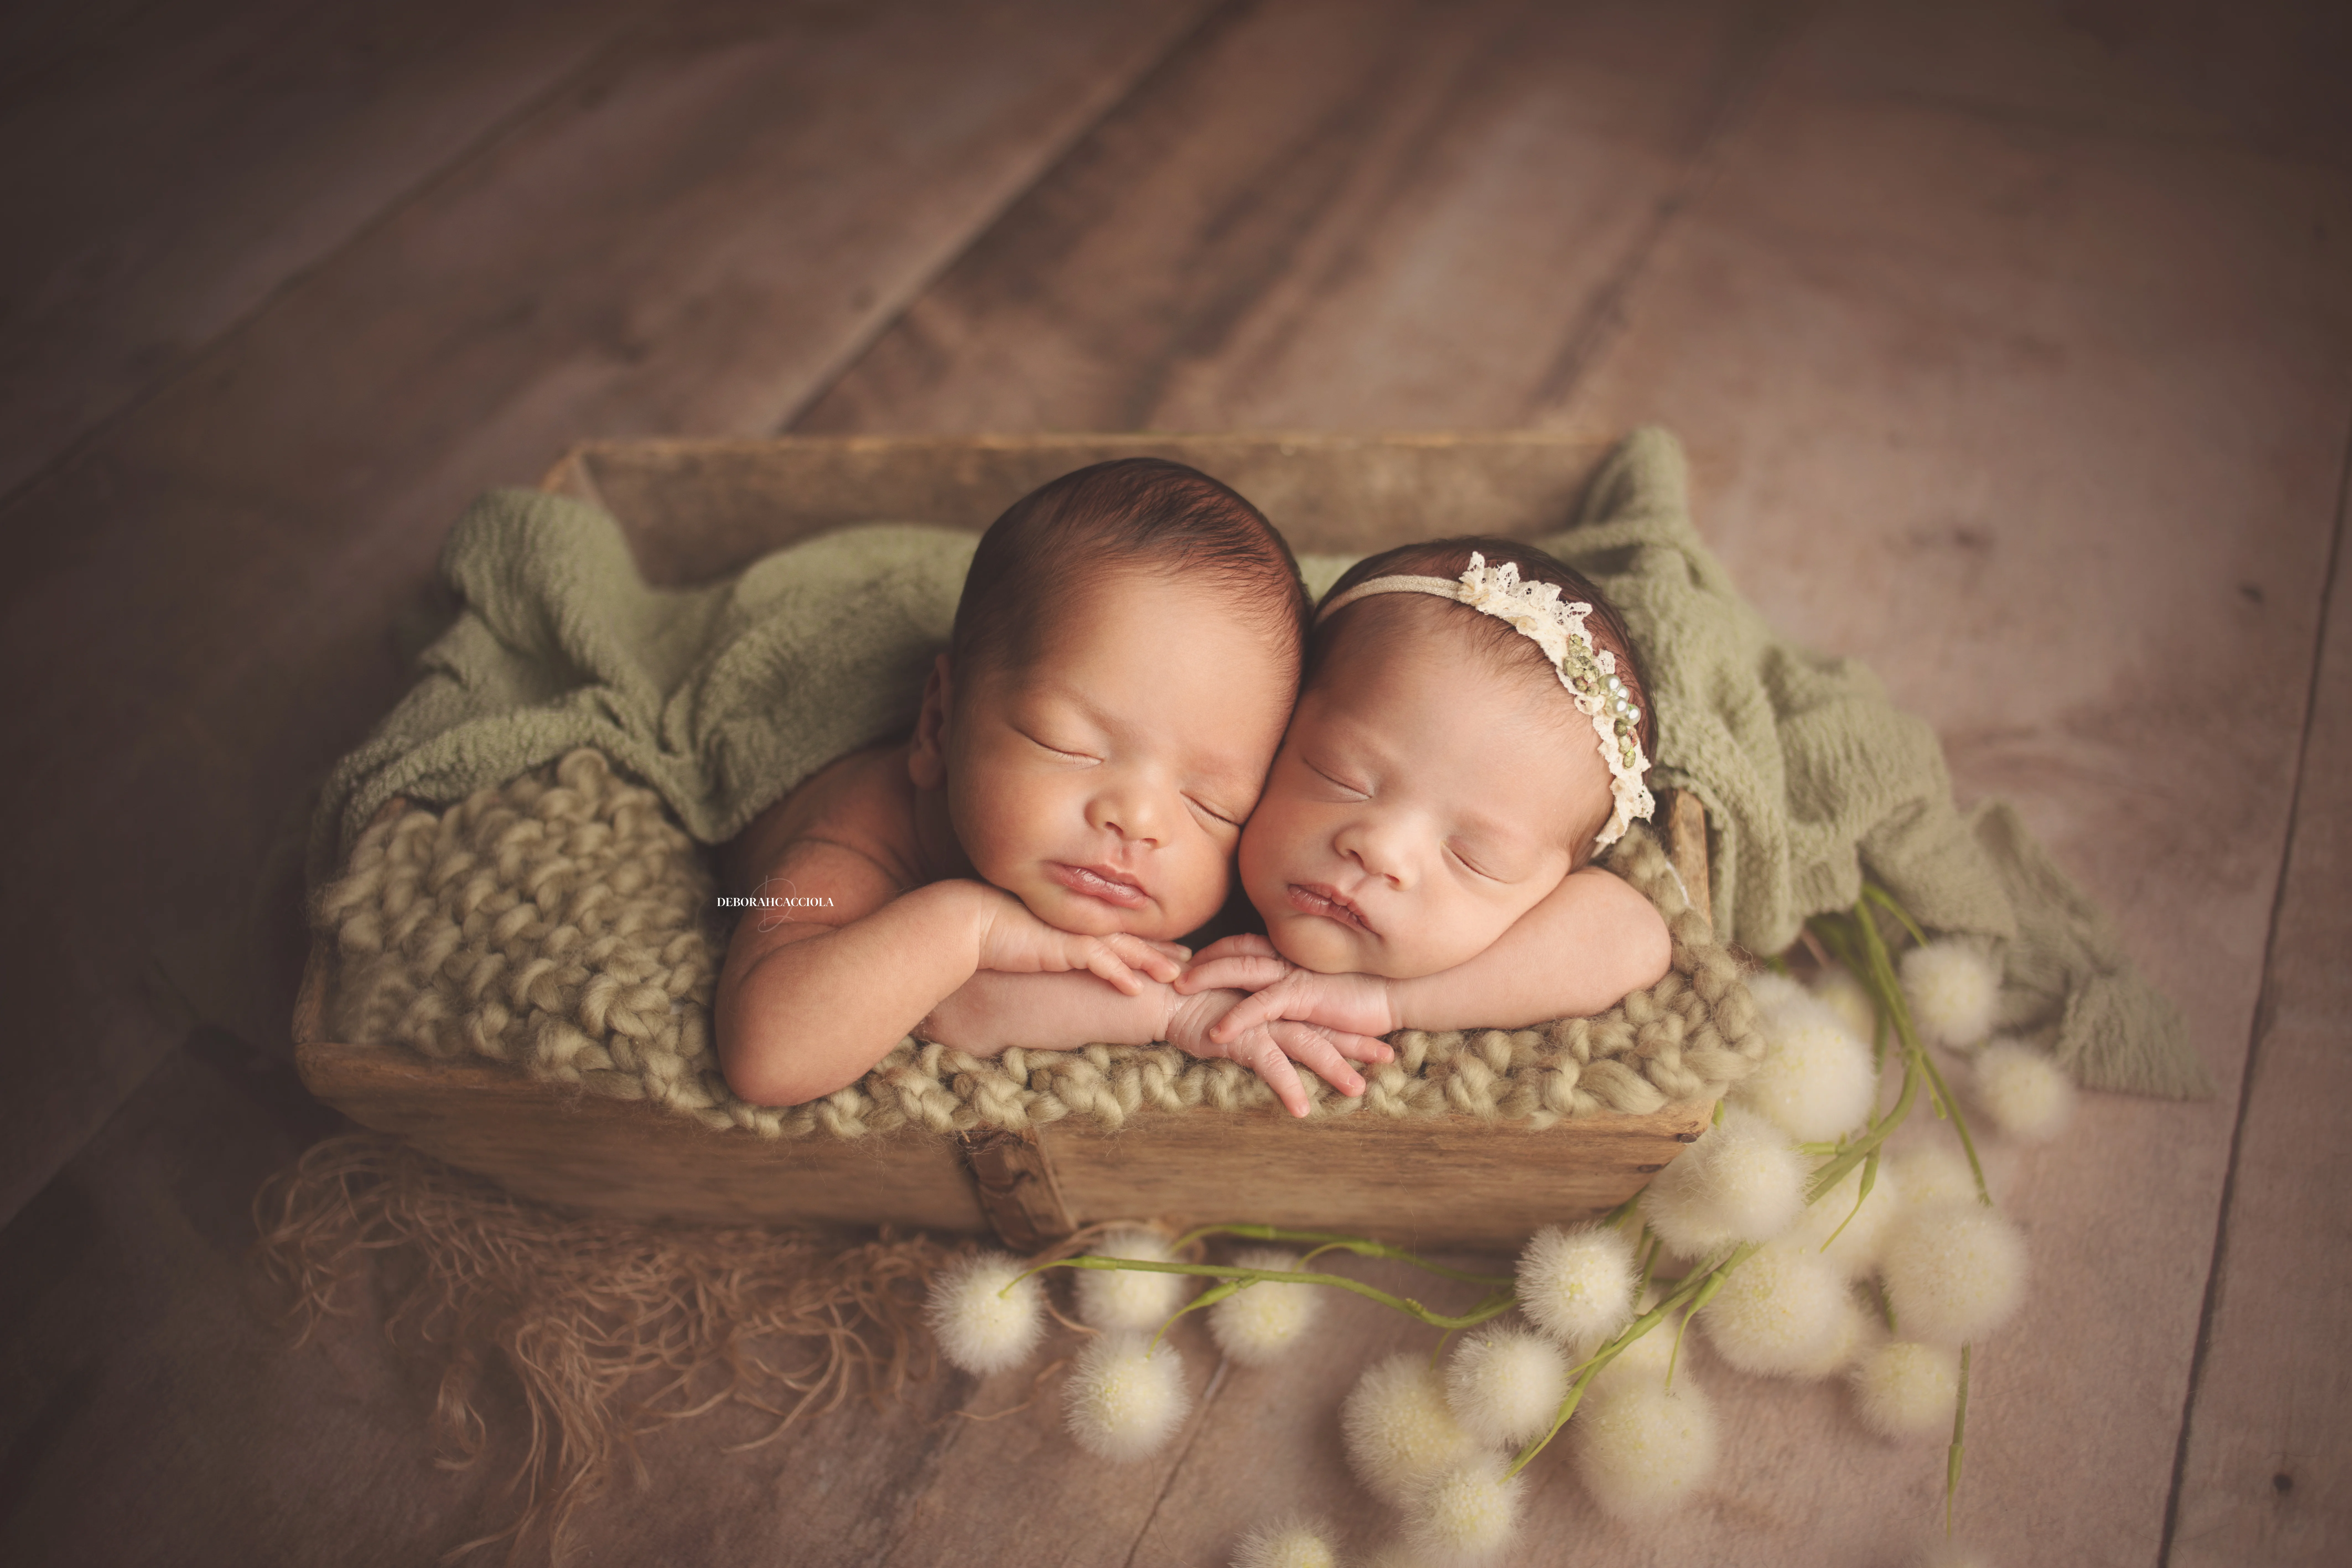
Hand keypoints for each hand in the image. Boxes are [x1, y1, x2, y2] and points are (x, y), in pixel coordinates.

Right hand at [970, 885, 1184, 994]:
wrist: (968, 921)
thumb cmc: (993, 931)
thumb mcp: (1031, 940)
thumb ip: (1051, 945)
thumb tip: (1056, 957)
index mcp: (1074, 921)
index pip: (1117, 931)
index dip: (1145, 941)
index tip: (1169, 949)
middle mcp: (1078, 923)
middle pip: (1129, 937)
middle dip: (1160, 949)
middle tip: (1189, 960)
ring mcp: (1072, 932)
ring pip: (1122, 947)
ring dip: (1150, 961)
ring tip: (1177, 975)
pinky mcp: (1061, 945)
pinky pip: (1098, 960)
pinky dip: (1119, 974)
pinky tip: (1135, 989)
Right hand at [1163, 985, 1391, 1118]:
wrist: (1167, 996)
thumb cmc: (1199, 1002)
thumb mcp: (1239, 1012)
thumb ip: (1261, 1019)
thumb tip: (1276, 1035)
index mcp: (1279, 1002)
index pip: (1321, 1016)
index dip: (1350, 1026)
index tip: (1380, 1036)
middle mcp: (1277, 1010)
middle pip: (1324, 1028)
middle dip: (1357, 1044)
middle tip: (1389, 1057)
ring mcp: (1262, 1022)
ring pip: (1308, 1045)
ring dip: (1334, 1068)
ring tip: (1358, 1090)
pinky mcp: (1243, 1037)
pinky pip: (1271, 1065)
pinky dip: (1287, 1086)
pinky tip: (1302, 1109)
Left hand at [1175, 933, 1399, 1044]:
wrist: (1396, 993)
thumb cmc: (1363, 990)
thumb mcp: (1321, 984)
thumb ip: (1295, 983)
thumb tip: (1276, 991)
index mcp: (1290, 953)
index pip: (1243, 944)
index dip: (1214, 949)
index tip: (1188, 956)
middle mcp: (1287, 958)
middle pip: (1234, 950)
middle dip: (1199, 958)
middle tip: (1168, 966)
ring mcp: (1294, 975)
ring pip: (1240, 969)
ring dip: (1207, 979)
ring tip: (1179, 991)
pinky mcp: (1304, 997)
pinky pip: (1262, 1007)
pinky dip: (1238, 1018)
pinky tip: (1216, 1032)